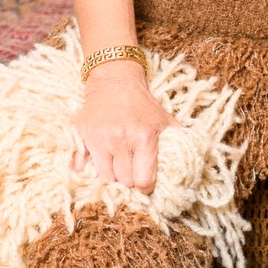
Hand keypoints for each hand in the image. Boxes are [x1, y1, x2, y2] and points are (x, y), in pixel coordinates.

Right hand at [71, 60, 171, 191]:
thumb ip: (177, 142)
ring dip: (112, 175)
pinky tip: (99, 162)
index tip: (145, 184)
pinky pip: (80, 166)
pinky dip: (87, 169)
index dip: (145, 186)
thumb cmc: (142, 105)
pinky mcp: (82, 136)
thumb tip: (188, 165)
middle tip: (132, 171)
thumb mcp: (164, 120)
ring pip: (105, 177)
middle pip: (124, 181)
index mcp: (143, 137)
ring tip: (118, 166)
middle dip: (130, 180)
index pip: (143, 180)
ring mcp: (98, 138)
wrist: (115, 81)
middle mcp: (119, 139)